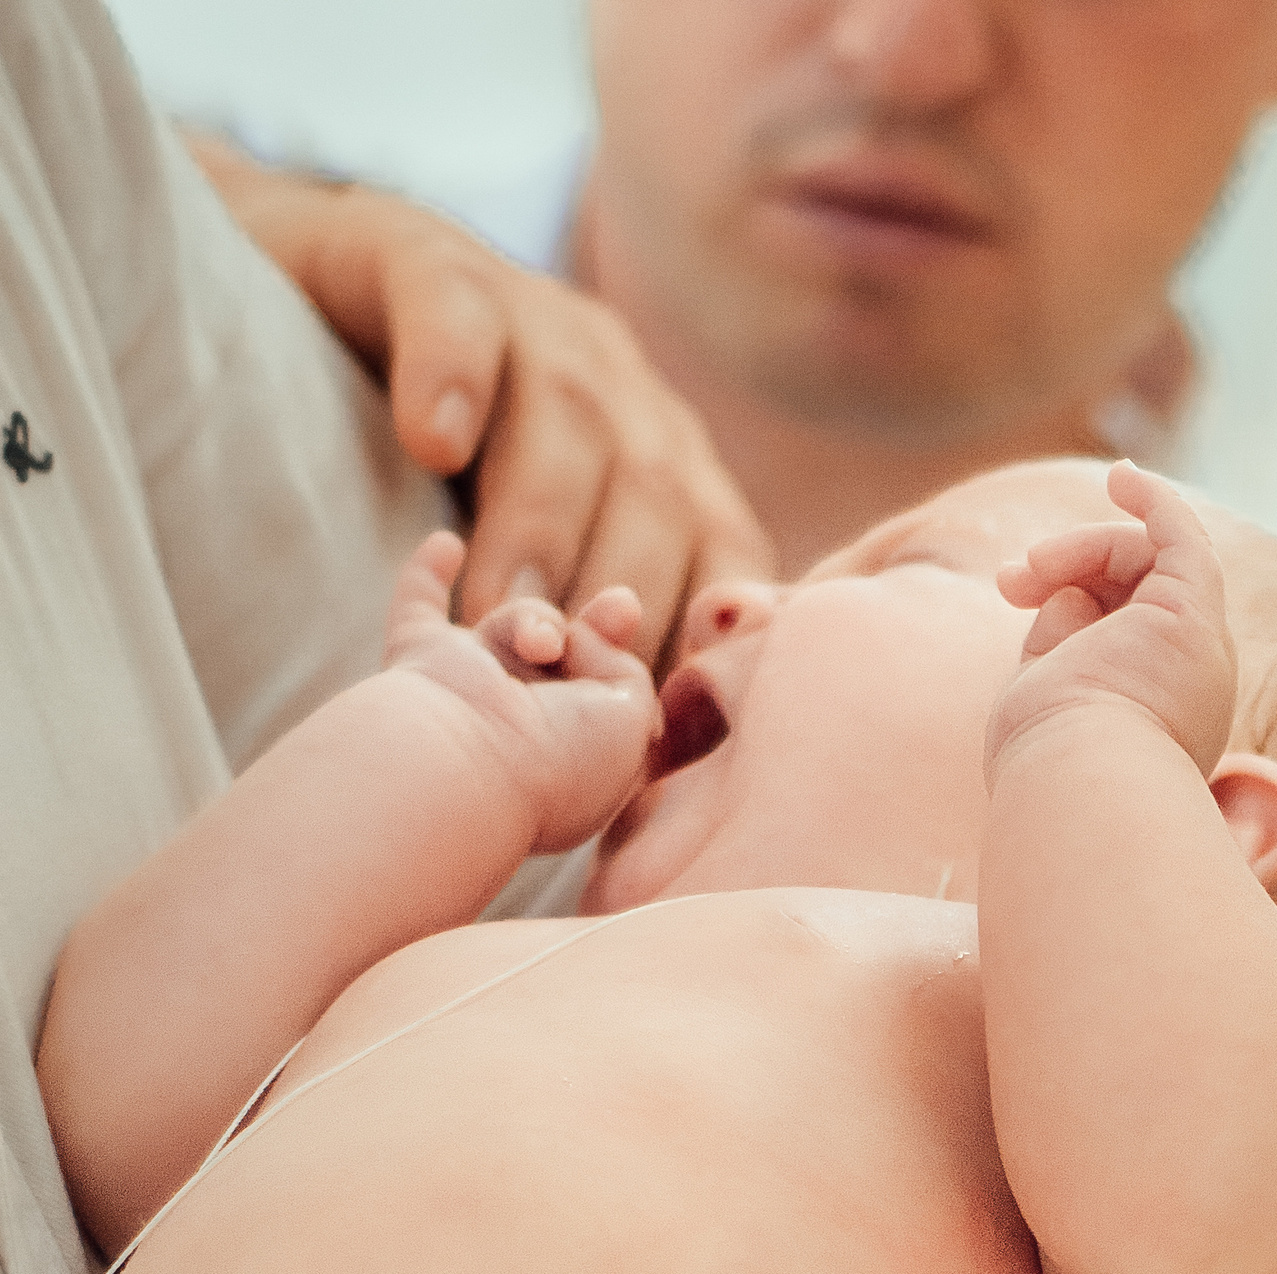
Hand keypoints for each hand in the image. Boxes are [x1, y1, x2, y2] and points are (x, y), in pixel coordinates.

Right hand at [192, 137, 775, 666]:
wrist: (302, 293)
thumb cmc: (439, 466)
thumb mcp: (528, 547)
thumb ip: (581, 628)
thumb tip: (623, 759)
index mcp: (664, 461)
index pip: (722, 549)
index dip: (716, 625)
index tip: (684, 711)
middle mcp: (623, 388)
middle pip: (653, 493)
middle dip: (621, 591)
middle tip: (566, 683)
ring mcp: (537, 317)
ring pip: (568, 420)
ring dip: (541, 523)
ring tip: (502, 612)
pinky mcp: (429, 260)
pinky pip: (455, 315)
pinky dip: (451, 376)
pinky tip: (430, 442)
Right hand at [382, 531, 659, 850]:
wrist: (460, 768)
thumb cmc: (555, 757)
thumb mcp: (631, 716)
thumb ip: (625, 672)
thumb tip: (578, 638)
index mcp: (570, 760)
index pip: (607, 697)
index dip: (625, 663)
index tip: (633, 632)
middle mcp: (518, 727)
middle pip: (569, 651)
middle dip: (596, 625)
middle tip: (621, 607)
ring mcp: (469, 691)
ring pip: (523, 623)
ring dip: (535, 620)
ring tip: (539, 645)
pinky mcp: (422, 660)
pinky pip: (416, 610)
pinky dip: (426, 576)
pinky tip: (446, 545)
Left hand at [984, 462, 1236, 775]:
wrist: (1077, 783)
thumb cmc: (1047, 763)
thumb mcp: (1046, 694)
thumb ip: (1059, 647)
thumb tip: (1060, 597)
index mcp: (1160, 711)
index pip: (1125, 625)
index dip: (1073, 592)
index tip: (1015, 586)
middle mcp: (1192, 679)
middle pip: (1137, 587)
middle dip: (1068, 565)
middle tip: (1010, 581)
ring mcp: (1199, 646)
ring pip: (1149, 560)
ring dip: (1080, 548)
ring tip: (1024, 575)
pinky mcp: (1193, 615)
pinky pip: (1184, 538)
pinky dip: (1155, 501)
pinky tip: (1123, 477)